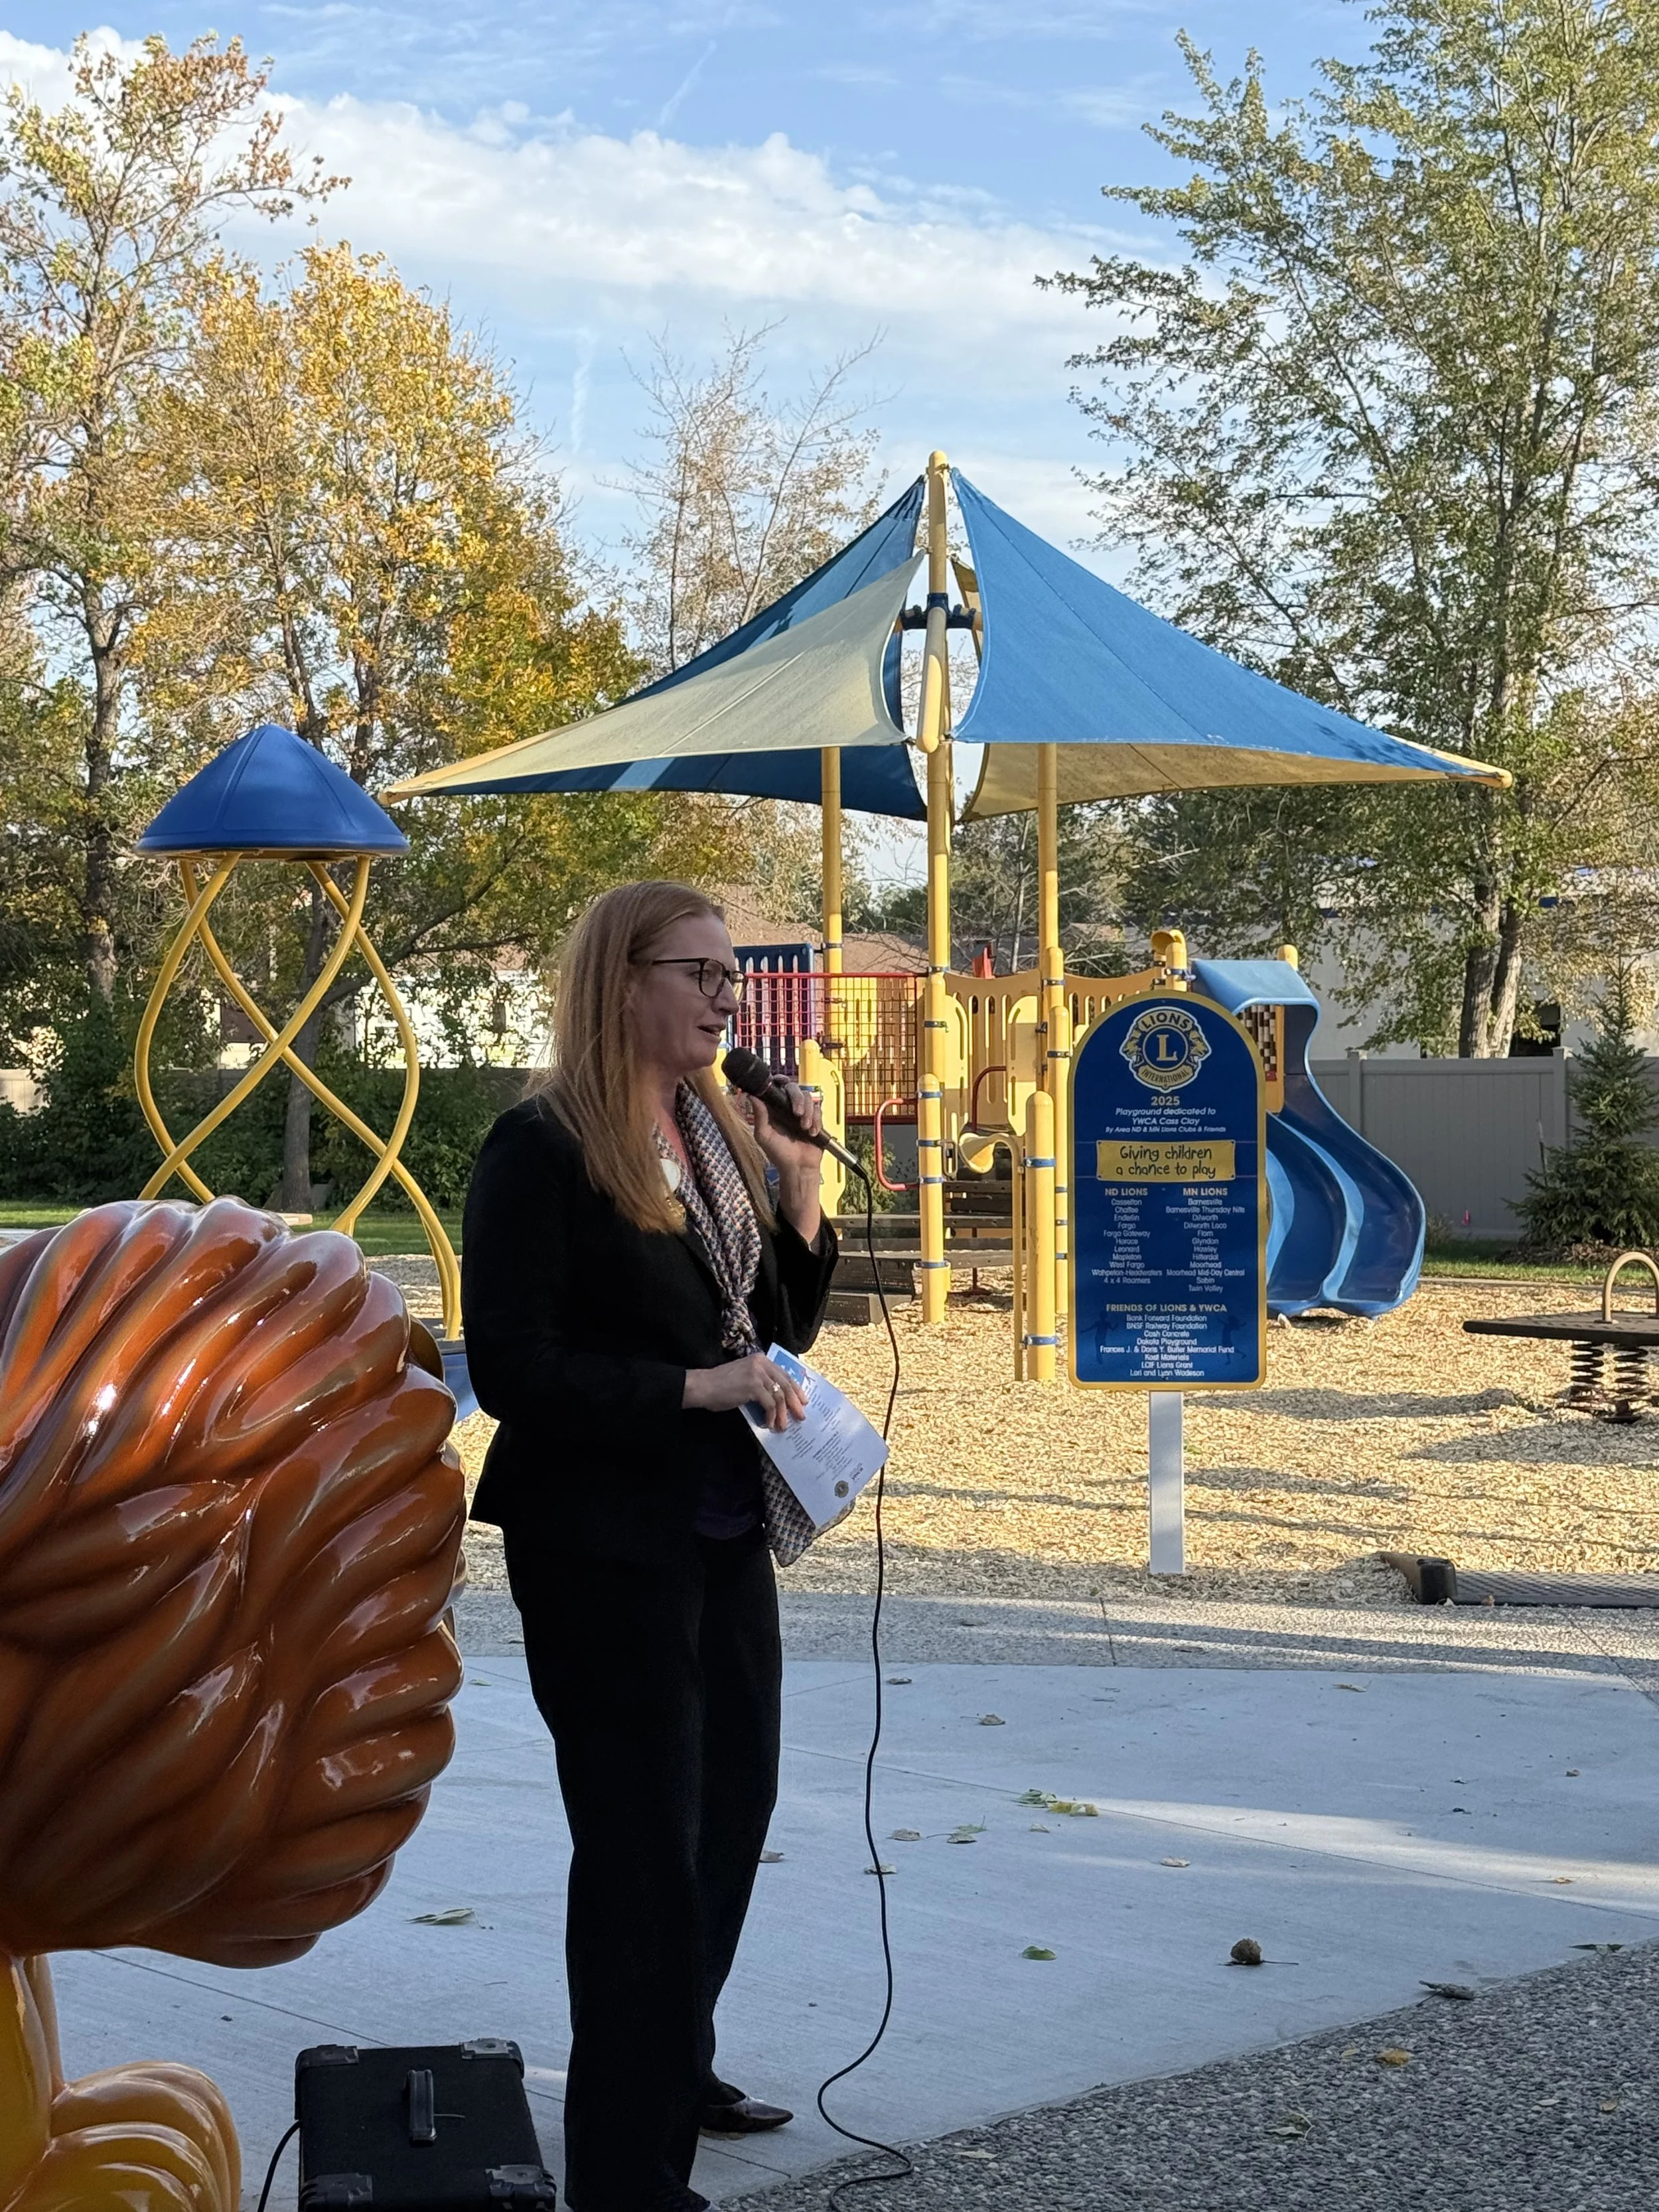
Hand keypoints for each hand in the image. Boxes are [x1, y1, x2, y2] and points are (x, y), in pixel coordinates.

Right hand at [683, 1352, 807, 1431]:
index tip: (802, 1402)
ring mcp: (757, 1374)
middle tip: (800, 1417)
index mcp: (761, 1360)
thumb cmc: (721, 1385)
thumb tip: (779, 1399)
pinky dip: (771, 1416)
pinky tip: (769, 1424)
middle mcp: (761, 1363)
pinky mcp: (753, 1386)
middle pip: (785, 1385)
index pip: (784, 1375)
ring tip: (782, 1426)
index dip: (795, 1390)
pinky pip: (770, 1405)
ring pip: (779, 1397)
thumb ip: (762, 1382)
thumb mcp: (746, 1377)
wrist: (703, 1386)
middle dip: (794, 1403)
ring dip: (783, 1414)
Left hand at [738, 1082, 824, 1180]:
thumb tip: (752, 1096)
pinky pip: (818, 1110)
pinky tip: (812, 1132)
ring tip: (804, 1127)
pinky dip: (816, 1120)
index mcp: (774, 1109)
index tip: (781, 1082)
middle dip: (797, 1098)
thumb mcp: (764, 1136)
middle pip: (794, 1088)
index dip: (779, 1080)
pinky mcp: (815, 1119)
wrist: (798, 1168)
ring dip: (808, 1112)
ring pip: (808, 1097)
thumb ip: (759, 1116)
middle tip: (796, 1113)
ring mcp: (802, 1112)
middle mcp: (788, 1108)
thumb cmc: (778, 1154)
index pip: (777, 1087)